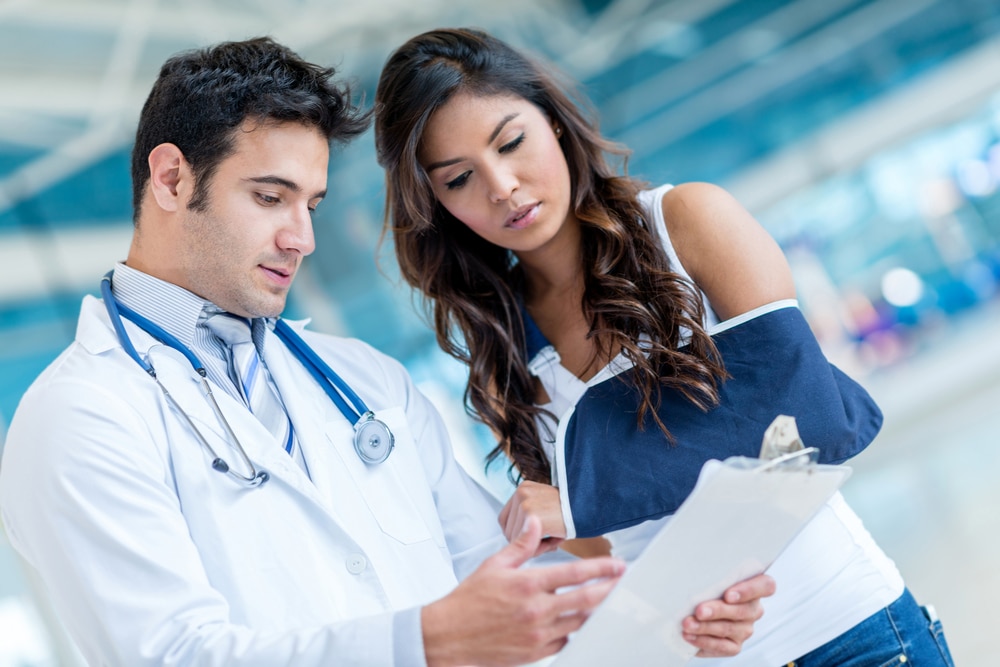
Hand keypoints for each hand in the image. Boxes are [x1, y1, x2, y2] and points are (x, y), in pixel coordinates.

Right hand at [421, 516, 624, 666]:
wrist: (448, 636)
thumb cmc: (469, 601)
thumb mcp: (494, 566)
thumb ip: (521, 545)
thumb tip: (535, 524)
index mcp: (528, 584)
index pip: (575, 573)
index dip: (602, 568)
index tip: (617, 565)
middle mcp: (536, 610)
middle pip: (587, 599)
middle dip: (610, 589)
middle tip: (623, 581)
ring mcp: (537, 634)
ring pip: (580, 622)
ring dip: (597, 610)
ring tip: (608, 600)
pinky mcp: (534, 652)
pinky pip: (565, 642)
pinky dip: (574, 631)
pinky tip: (579, 622)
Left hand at [498, 481, 565, 553]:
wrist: (590, 506)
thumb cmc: (572, 511)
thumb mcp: (546, 506)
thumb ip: (529, 517)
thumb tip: (515, 538)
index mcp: (523, 488)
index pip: (505, 519)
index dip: (516, 533)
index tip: (532, 538)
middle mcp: (521, 493)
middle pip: (508, 530)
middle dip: (526, 540)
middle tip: (548, 540)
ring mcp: (525, 504)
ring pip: (516, 540)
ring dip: (534, 545)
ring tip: (553, 538)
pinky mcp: (532, 515)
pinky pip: (527, 544)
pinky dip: (541, 548)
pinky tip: (556, 540)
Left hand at [681, 573, 774, 656]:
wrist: (694, 612)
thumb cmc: (704, 588)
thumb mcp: (710, 578)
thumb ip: (712, 577)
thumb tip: (694, 574)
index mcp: (753, 587)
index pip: (766, 586)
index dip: (749, 590)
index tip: (728, 594)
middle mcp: (753, 609)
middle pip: (744, 610)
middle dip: (719, 610)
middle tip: (700, 610)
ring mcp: (745, 629)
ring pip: (729, 628)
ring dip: (706, 627)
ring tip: (688, 624)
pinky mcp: (734, 646)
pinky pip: (722, 646)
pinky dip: (703, 641)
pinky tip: (689, 636)